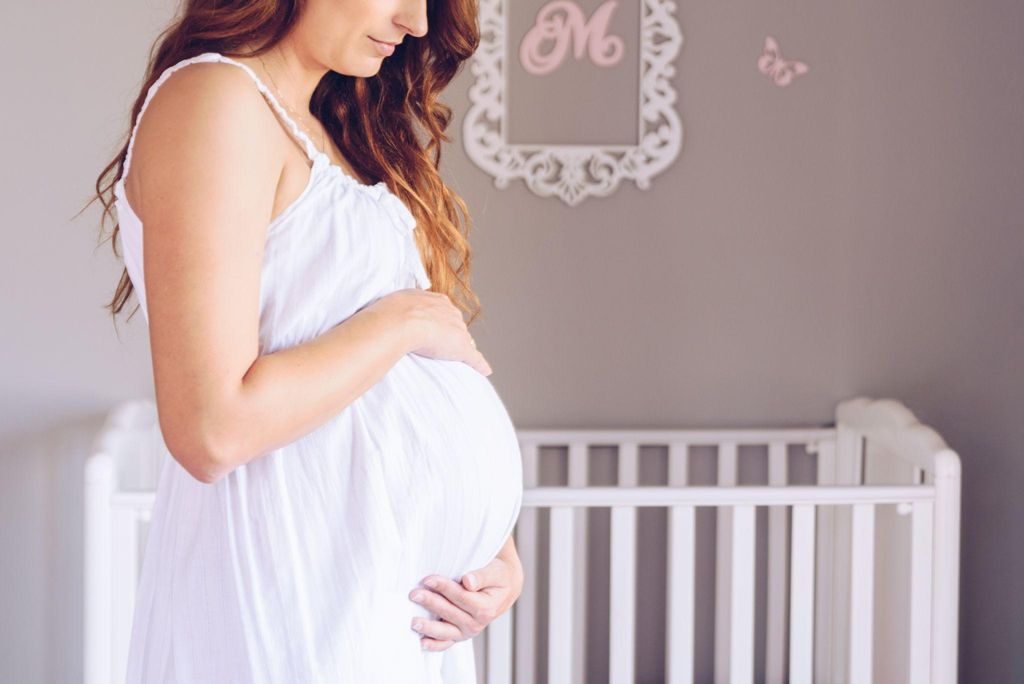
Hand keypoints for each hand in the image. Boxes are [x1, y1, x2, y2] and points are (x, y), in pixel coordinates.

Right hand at [366, 288, 491, 375]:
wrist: (399, 322)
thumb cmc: (391, 312)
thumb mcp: (395, 302)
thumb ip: (398, 307)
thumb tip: (383, 315)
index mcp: (436, 301)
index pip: (445, 312)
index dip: (442, 322)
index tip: (438, 329)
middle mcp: (450, 312)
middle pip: (457, 326)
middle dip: (453, 335)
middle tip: (445, 345)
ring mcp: (457, 330)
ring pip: (465, 340)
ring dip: (463, 349)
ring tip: (458, 359)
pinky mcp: (461, 348)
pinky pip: (474, 358)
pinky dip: (479, 364)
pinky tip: (484, 370)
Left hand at [408, 545, 523, 650]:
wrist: (502, 589)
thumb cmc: (497, 577)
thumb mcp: (495, 572)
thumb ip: (481, 576)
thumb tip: (468, 582)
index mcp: (486, 609)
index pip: (461, 597)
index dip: (444, 588)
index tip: (428, 579)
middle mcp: (477, 624)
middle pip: (450, 613)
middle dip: (431, 603)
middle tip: (414, 594)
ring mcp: (466, 632)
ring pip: (445, 632)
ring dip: (428, 627)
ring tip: (413, 622)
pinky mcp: (458, 635)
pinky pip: (445, 643)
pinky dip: (433, 645)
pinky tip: (421, 642)